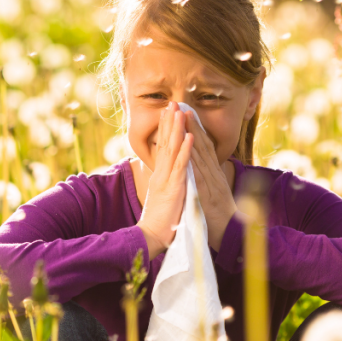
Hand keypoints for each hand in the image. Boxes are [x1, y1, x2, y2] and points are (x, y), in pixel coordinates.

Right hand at [136, 102, 193, 256]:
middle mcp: (161, 174)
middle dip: (169, 122)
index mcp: (160, 175)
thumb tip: (166, 174)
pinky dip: (186, 150)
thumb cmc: (160, 221)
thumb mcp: (162, 197)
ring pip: (172, 149)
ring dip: (177, 129)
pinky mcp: (174, 188)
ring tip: (180, 111)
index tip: (168, 113)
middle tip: (172, 103)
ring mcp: (167, 179)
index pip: (162, 147)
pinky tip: (189, 136)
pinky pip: (181, 166)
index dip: (166, 129)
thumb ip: (165, 183)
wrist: (152, 237)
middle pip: (165, 143)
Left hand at [183, 110, 237, 251]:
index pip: (203, 147)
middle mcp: (214, 174)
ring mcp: (211, 182)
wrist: (232, 235)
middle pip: (202, 145)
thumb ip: (208, 180)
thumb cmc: (220, 217)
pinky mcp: (207, 194)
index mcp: (213, 174)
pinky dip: (194, 159)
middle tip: (182, 105)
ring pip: (201, 154)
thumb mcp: (214, 194)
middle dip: (192, 124)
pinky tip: (188, 147)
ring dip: (192, 134)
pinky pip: (199, 174)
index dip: (195, 129)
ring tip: (183, 117)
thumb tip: (202, 170)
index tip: (186, 112)